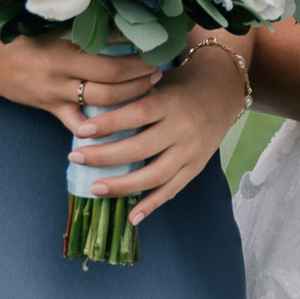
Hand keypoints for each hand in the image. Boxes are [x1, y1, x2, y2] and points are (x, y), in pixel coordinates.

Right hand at [0, 29, 154, 133]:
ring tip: (149, 86)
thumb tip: (117, 15)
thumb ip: (78, 24)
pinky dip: (99, 128)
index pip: (107, 52)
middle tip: (159, 67)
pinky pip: (78, 124)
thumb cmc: (16, 36)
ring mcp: (55, 95)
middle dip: (139, 75)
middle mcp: (59, 74)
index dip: (134, 50)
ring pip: (101, 103)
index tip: (154, 44)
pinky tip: (121, 125)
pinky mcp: (50, 109)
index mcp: (60, 48)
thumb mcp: (46, 24)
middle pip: (111, 80)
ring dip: (130, 96)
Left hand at [72, 39, 251, 229]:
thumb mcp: (157, 81)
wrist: (222, 92)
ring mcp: (191, 151)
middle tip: (76, 158)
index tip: (82, 131)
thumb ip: (131, 96)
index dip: (109, 124)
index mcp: (170, 103)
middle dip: (105, 157)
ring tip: (96, 188)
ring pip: (155, 175)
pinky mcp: (197, 167)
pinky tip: (132, 217)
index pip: (136, 114)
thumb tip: (89, 110)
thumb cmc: (179, 86)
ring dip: (123, 185)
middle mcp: (182, 128)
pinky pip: (173, 189)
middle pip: (141, 148)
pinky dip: (152, 204)